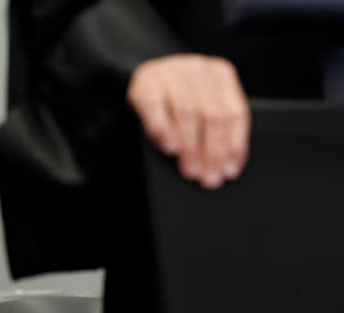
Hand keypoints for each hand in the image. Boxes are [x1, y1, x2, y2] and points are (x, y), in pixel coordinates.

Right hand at [127, 54, 250, 188]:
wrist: (143, 77)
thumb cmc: (174, 97)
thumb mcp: (199, 103)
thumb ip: (212, 126)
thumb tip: (223, 163)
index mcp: (220, 74)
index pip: (234, 112)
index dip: (234, 144)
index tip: (229, 171)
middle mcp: (197, 69)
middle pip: (211, 114)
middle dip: (212, 151)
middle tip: (208, 177)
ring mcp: (170, 73)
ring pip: (186, 113)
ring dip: (190, 147)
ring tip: (191, 170)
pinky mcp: (145, 81)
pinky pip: (155, 108)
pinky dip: (164, 130)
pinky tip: (170, 148)